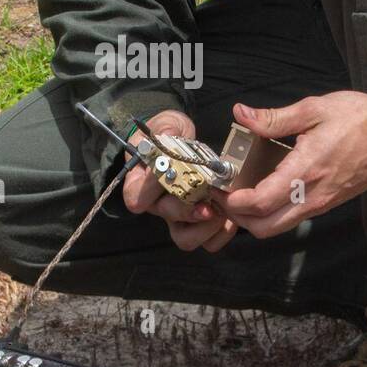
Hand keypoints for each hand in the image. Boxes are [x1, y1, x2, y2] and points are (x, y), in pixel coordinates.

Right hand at [121, 109, 238, 253]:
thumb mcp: (166, 125)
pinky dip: (221, 233)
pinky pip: (208, 241)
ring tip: (220, 211)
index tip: (170, 176)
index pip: (136, 196)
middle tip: (208, 204)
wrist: (184, 141)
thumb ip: (166, 131)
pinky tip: (230, 218)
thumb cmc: (169, 134)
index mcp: (142, 182)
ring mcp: (178, 216)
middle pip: (168, 215)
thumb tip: (167, 139)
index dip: (150, 191)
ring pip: (185, 238)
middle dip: (189, 211)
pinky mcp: (199, 223)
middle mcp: (158, 203)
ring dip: (205, 228)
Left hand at [223, 93, 366, 239]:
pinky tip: (264, 188)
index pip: (261, 202)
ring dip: (254, 218)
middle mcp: (313, 195)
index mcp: (306, 170)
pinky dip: (271, 213)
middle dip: (238, 217)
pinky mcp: (327, 203)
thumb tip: (241, 114)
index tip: (220, 186)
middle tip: (225, 193)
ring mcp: (321, 203)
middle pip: (265, 228)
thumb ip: (274, 118)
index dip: (234, 201)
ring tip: (240, 192)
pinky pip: (292, 218)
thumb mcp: (315, 109)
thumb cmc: (362, 120)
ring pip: (278, 227)